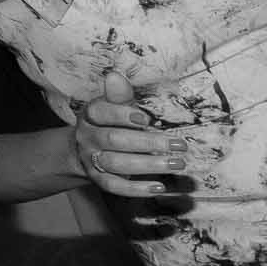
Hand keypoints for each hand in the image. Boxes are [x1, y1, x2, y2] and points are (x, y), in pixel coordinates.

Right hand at [71, 70, 186, 197]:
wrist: (87, 149)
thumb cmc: (110, 122)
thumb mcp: (113, 105)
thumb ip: (119, 95)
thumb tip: (116, 76)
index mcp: (91, 115)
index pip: (101, 113)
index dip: (121, 115)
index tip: (146, 119)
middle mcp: (88, 137)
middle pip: (114, 140)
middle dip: (148, 142)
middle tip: (179, 144)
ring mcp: (92, 160)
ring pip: (116, 164)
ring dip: (149, 165)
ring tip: (177, 164)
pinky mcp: (99, 180)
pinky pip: (116, 187)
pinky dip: (137, 189)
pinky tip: (160, 187)